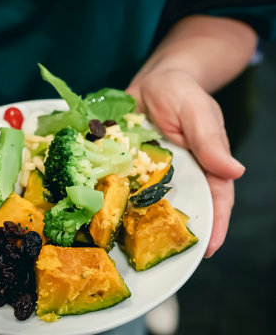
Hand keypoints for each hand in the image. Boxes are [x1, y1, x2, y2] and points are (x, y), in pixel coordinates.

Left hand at [126, 69, 244, 257]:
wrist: (153, 80)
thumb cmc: (182, 92)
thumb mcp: (198, 112)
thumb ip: (210, 141)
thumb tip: (234, 171)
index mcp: (203, 165)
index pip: (215, 199)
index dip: (214, 225)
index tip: (207, 251)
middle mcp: (176, 174)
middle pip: (177, 207)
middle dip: (169, 231)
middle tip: (159, 255)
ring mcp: (149, 171)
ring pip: (146, 200)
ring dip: (136, 218)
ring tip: (125, 240)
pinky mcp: (127, 163)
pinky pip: (120, 182)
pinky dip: (111, 195)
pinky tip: (100, 207)